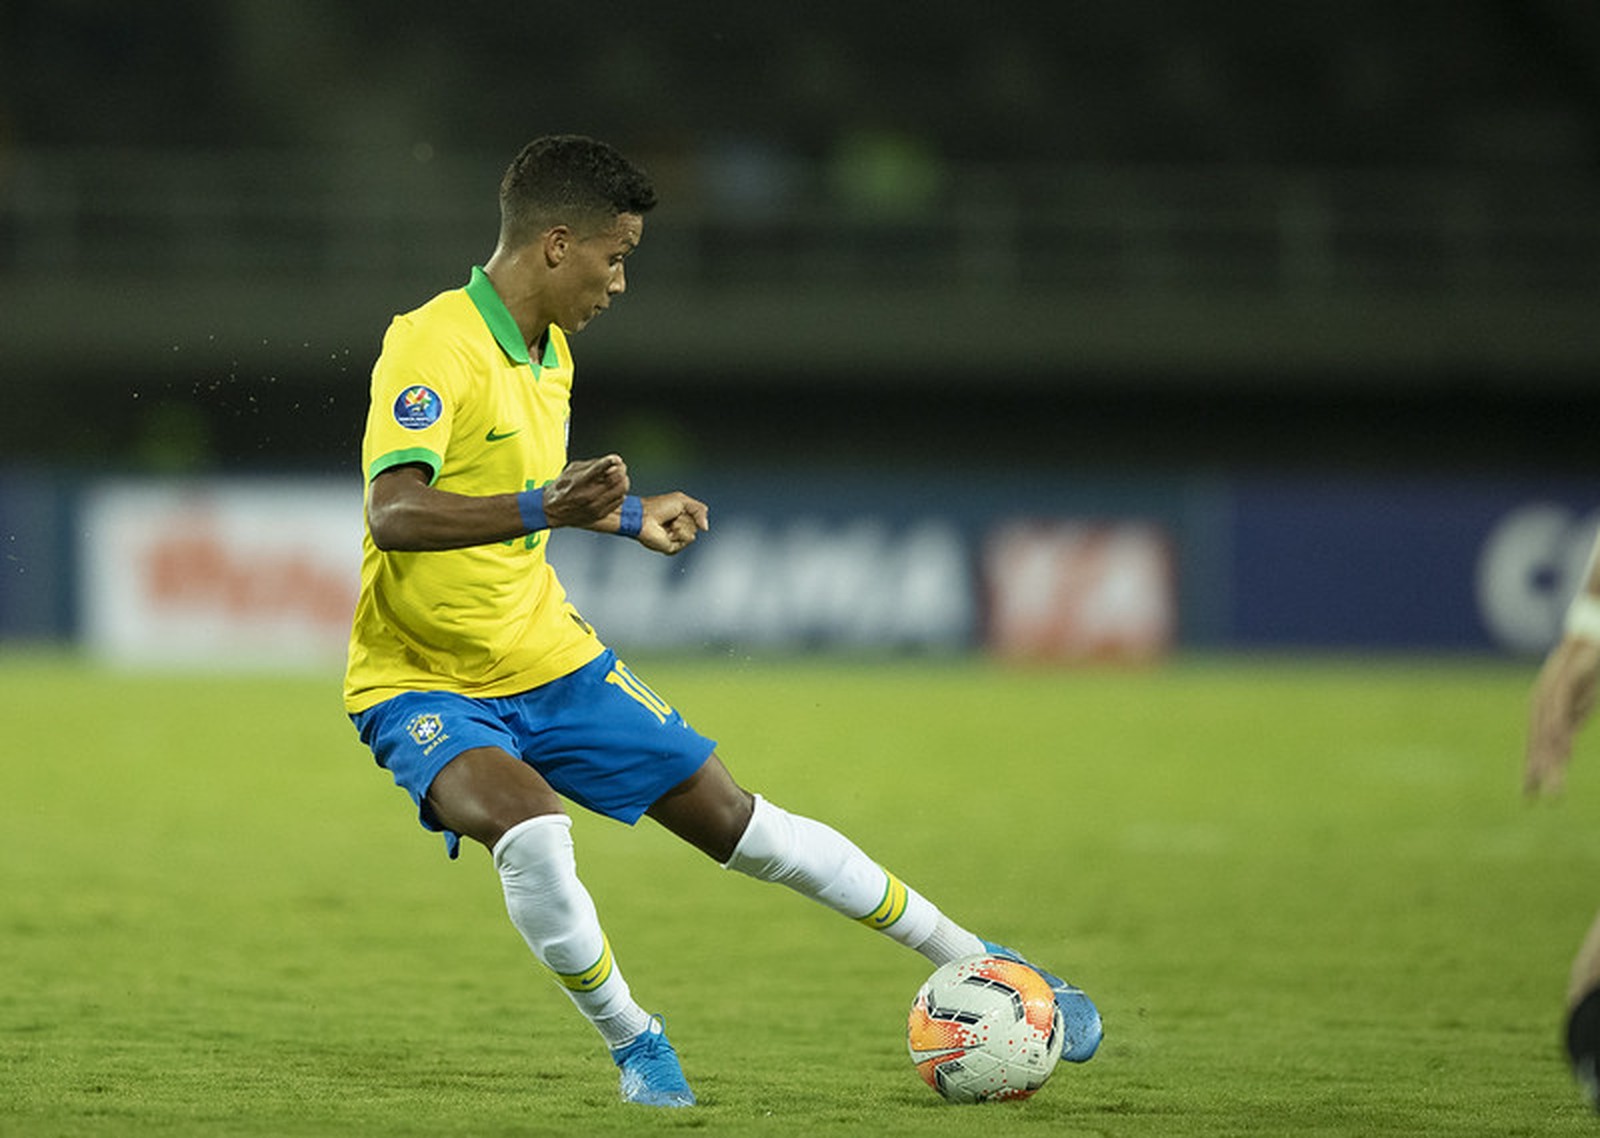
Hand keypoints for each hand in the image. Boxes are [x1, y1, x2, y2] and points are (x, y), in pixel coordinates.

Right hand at [543, 455, 629, 527]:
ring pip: (621, 490)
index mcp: (580, 482)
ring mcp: (596, 506)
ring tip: (618, 478)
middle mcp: (589, 495)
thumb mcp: (572, 470)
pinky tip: (612, 490)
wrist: (552, 511)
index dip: (612, 461)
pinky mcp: (600, 514)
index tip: (616, 459)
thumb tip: (611, 461)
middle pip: (617, 479)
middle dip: (621, 470)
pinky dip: (619, 492)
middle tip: (620, 467)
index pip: (600, 468)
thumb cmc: (561, 488)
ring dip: (622, 481)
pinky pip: (619, 500)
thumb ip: (592, 465)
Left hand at [636, 492, 709, 554]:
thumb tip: (706, 527)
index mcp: (681, 516)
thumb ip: (700, 510)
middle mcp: (679, 528)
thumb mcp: (682, 500)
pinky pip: (686, 542)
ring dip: (681, 527)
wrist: (643, 517)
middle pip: (696, 527)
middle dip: (685, 520)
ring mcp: (676, 538)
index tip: (679, 509)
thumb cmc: (657, 506)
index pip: (698, 518)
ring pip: (692, 535)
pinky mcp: (672, 547)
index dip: (692, 513)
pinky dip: (678, 535)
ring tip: (669, 525)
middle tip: (672, 517)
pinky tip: (667, 533)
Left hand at [1526, 635, 1599, 796]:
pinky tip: (1562, 748)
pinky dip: (1560, 730)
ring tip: (1551, 781)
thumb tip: (1562, 748)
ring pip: (1546, 732)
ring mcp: (1550, 694)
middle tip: (1536, 799)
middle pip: (1538, 744)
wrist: (1590, 641)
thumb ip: (1569, 724)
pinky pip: (1560, 710)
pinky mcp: (1563, 682)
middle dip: (1537, 772)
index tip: (1528, 797)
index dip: (1531, 771)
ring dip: (1549, 759)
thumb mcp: (1578, 706)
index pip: (1535, 747)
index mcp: (1545, 714)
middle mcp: (1542, 706)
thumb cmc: (1585, 674)